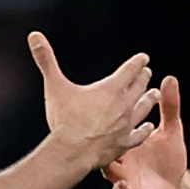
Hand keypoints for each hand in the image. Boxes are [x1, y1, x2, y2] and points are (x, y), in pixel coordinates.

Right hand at [30, 33, 157, 169]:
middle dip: (143, 79)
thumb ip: (46, 60)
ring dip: (150, 100)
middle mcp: (123, 105)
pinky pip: (139, 135)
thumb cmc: (64, 119)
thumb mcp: (54, 86)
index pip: (130, 70)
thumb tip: (34, 36)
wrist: (72, 152)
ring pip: (143, 109)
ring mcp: (125, 126)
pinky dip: (144, 129)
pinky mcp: (123, 144)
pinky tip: (148, 128)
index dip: (138, 62)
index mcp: (111, 89)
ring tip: (155, 95)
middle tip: (148, 74)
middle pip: (139, 88)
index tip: (144, 58)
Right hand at [103, 72, 187, 188]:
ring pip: (108, 170)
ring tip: (105, 161)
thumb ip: (169, 107)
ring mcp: (122, 177)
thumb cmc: (169, 159)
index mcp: (126, 141)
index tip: (104, 104)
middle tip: (95, 132)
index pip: (115, 126)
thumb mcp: (171, 130)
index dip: (110, 115)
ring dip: (107, 165)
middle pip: (105, 147)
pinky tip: (120, 185)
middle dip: (100, 141)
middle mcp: (120, 158)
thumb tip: (170, 78)